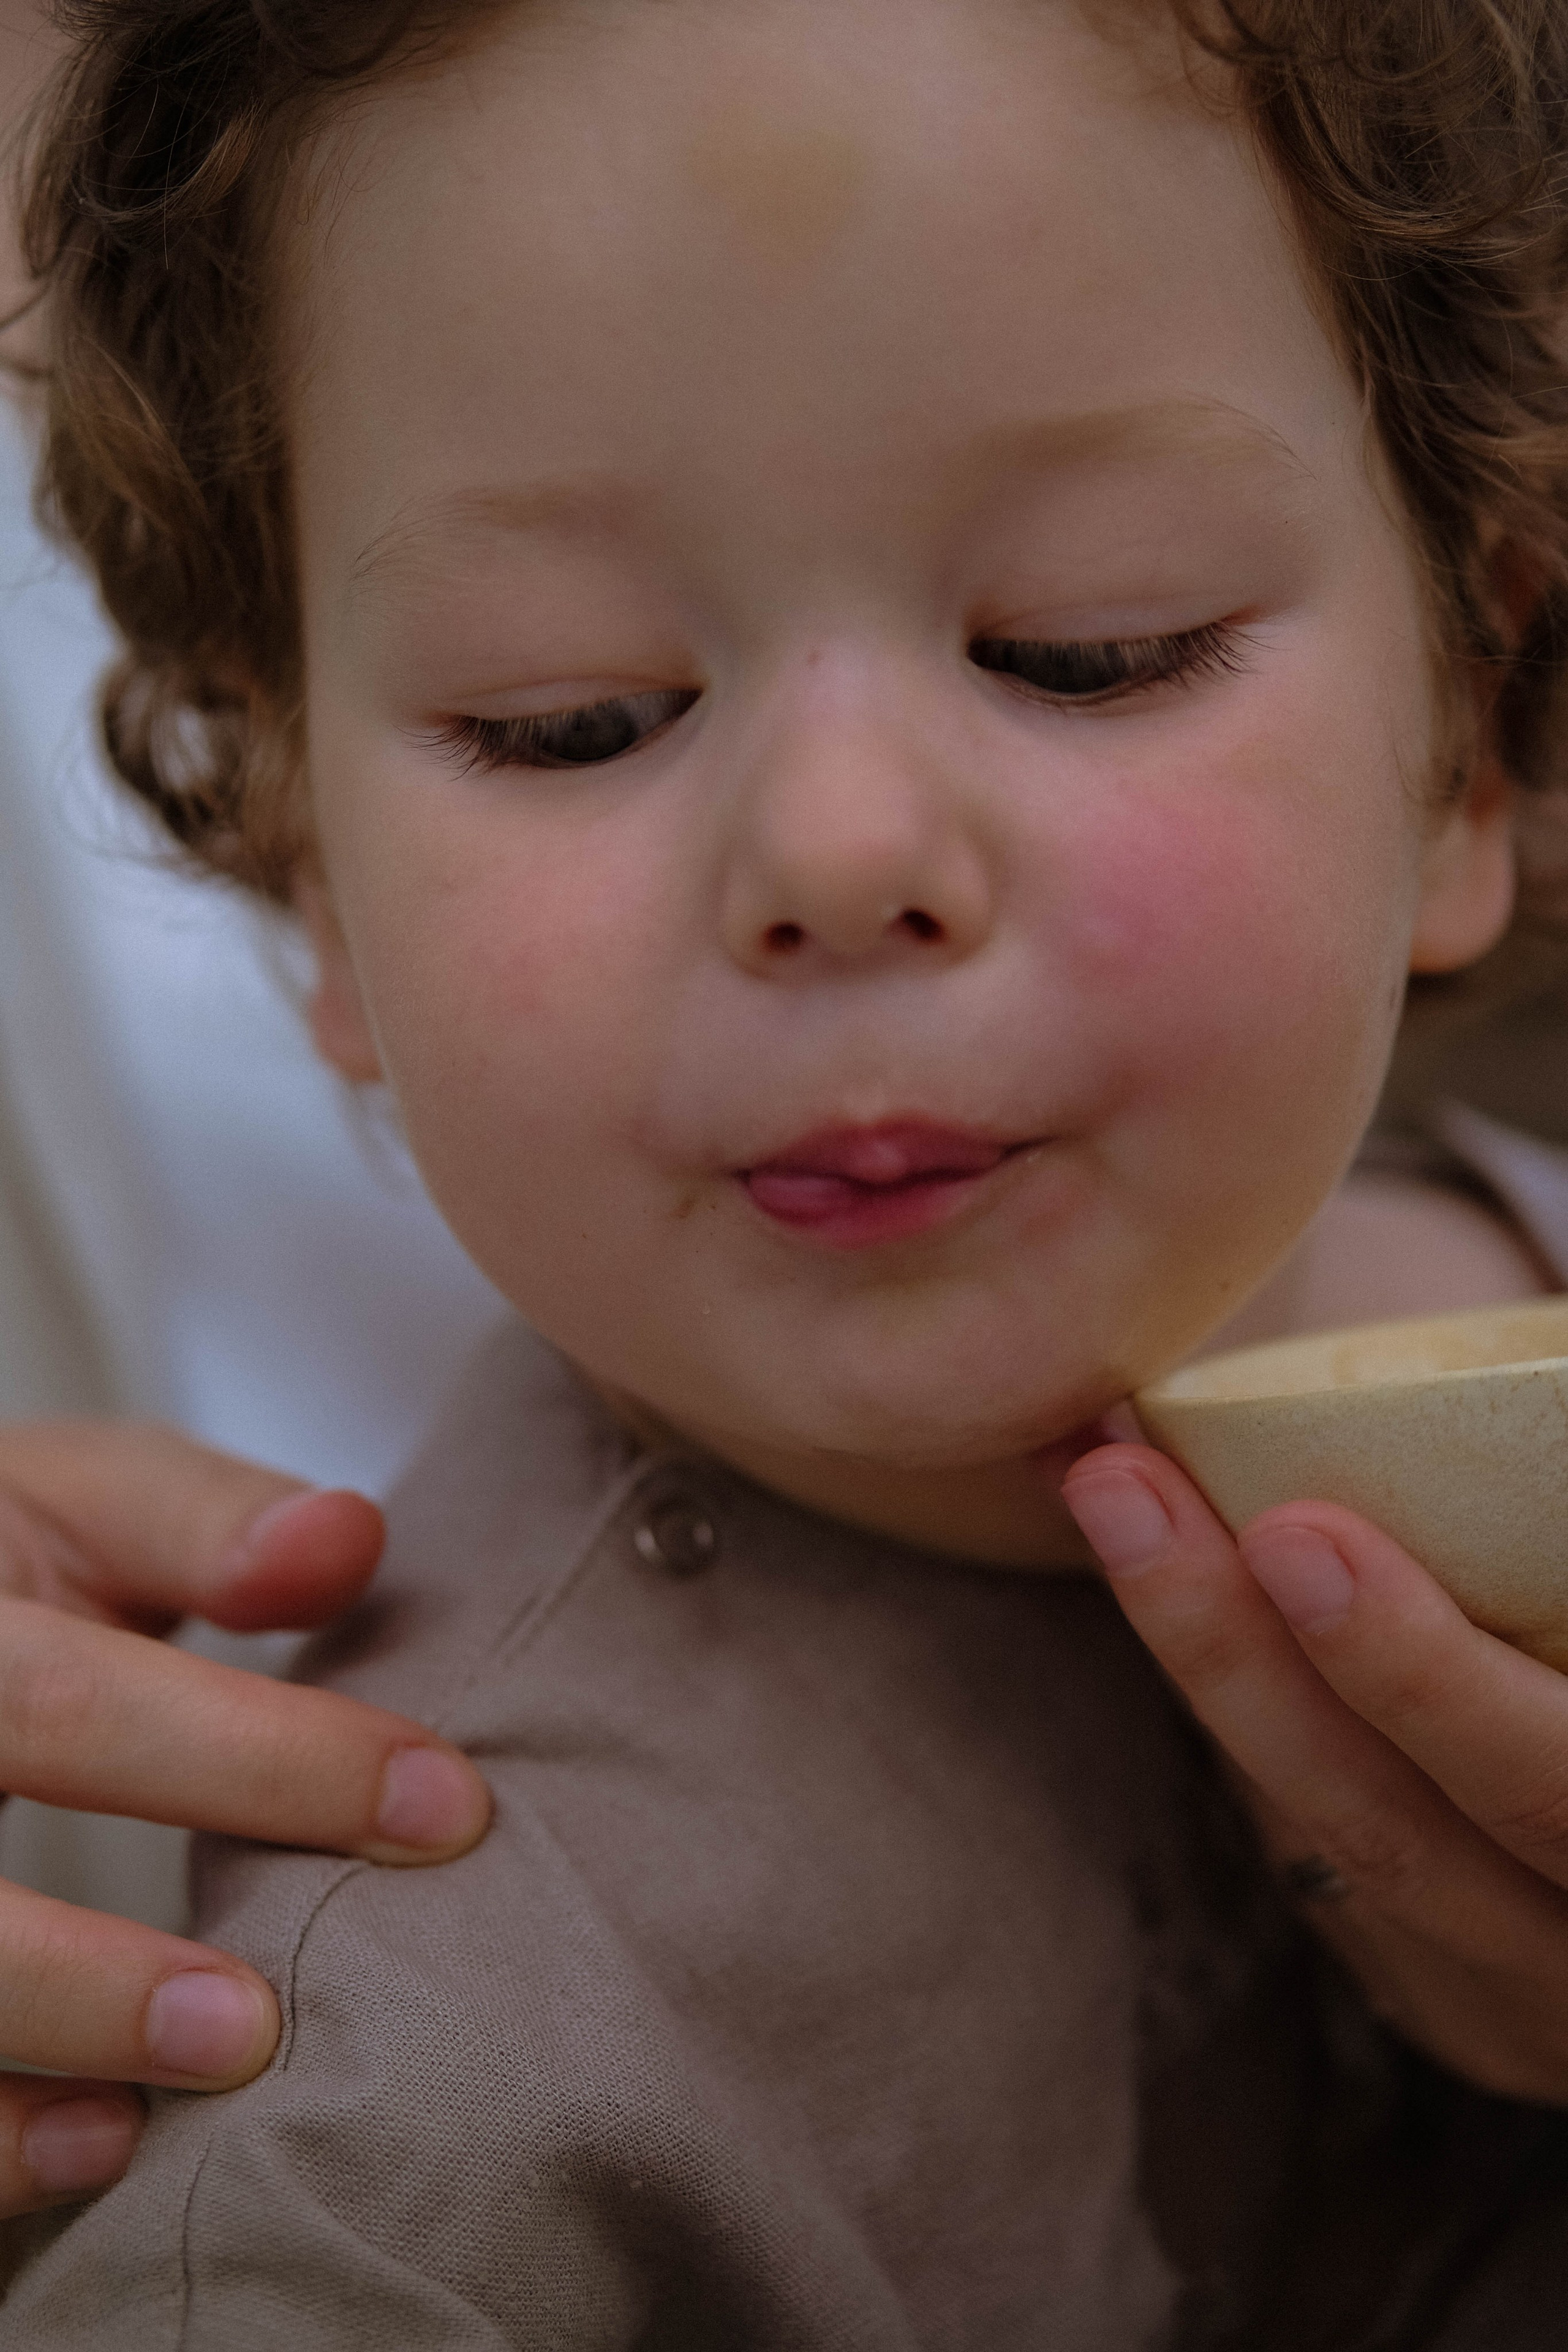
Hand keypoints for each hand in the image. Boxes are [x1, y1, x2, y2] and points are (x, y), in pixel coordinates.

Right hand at [0, 1422, 489, 2215]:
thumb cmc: (4, 1573)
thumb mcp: (80, 1506)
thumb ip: (203, 1523)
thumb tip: (347, 1539)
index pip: (69, 1700)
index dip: (258, 1759)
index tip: (442, 1808)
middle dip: (96, 1979)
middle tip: (264, 2025)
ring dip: (48, 2059)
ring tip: (198, 2087)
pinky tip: (103, 2143)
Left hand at [1062, 1442, 1567, 2106]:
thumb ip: (1556, 1529)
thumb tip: (1543, 1371)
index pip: (1551, 1788)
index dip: (1421, 1675)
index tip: (1297, 1534)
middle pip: (1396, 1824)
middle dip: (1239, 1650)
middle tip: (1121, 1483)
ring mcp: (1515, 1999)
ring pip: (1327, 1841)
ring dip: (1200, 1660)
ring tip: (1106, 1488)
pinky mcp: (1446, 1997)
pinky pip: (1311, 1852)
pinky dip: (1236, 1710)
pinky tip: (1163, 1576)